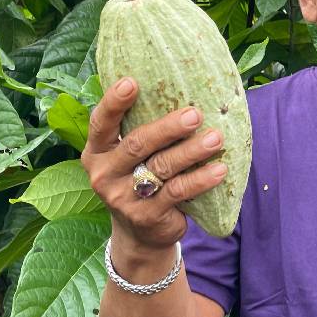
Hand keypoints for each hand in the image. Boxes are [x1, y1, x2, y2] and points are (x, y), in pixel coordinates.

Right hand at [81, 77, 227, 252]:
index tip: (132, 82)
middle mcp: (104, 174)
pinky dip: (200, 180)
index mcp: (97, 152)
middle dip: (168, 128)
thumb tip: (180, 90)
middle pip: (137, 144)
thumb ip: (141, 130)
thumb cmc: (140, 179)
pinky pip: (177, 192)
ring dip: (191, 151)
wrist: (141, 234)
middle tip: (195, 114)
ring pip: (161, 167)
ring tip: (216, 138)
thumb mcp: (131, 157)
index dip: (114, 102)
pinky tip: (219, 169)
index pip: (100, 123)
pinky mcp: (147, 216)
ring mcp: (123, 198)